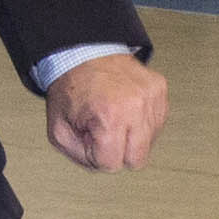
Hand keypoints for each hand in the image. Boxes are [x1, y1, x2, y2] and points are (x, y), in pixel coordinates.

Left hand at [44, 53, 166, 171]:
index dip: (97, 156)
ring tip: (114, 118)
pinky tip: (126, 110)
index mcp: (109, 116)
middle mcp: (136, 107)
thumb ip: (80, 157)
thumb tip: (104, 165)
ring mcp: (151, 98)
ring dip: (130, 137)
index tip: (89, 138)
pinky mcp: (159, 91)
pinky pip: (156, 125)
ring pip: (149, 144)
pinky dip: (141, 123)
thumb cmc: (70, 88)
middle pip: (137, 160)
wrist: (83, 52)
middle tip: (104, 133)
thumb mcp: (59, 130)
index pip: (112, 165)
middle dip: (118, 152)